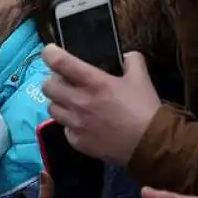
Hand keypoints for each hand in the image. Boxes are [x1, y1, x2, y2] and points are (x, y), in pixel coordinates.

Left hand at [42, 48, 160, 165]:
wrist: (149, 145)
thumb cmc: (144, 109)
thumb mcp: (141, 79)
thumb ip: (132, 61)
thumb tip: (127, 55)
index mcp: (93, 82)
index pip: (60, 62)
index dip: (50, 54)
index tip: (51, 52)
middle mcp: (78, 101)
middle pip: (47, 86)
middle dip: (54, 80)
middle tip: (66, 81)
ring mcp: (75, 123)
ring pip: (51, 108)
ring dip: (59, 102)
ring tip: (72, 102)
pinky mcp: (76, 142)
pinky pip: (64, 128)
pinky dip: (70, 124)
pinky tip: (82, 124)